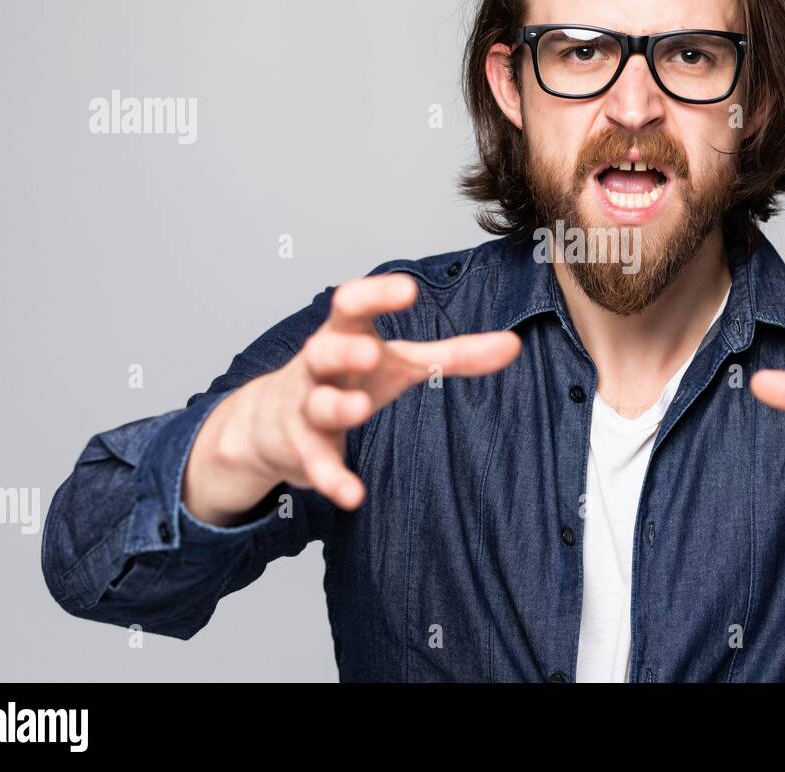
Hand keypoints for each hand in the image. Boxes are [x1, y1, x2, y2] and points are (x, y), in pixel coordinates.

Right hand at [184, 273, 521, 524]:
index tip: (407, 289)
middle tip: (369, 351)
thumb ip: (453, 354)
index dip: (376, 296)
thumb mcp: (400, 362)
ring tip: (360, 410)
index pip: (351, 305)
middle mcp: (319, 367)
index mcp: (346, 335)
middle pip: (323, 350)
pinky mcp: (302, 449)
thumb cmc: (349, 378)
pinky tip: (352, 494)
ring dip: (337, 407)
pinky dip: (332, 478)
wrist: (269, 423)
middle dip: (344, 351)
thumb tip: (514, 344)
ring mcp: (305, 407)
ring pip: (315, 404)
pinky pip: (315, 463)